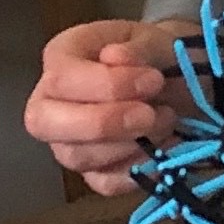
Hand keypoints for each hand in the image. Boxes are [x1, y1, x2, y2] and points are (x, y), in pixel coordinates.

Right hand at [26, 15, 202, 194]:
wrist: (177, 82)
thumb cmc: (155, 56)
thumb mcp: (154, 40)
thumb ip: (139, 47)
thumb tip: (114, 56)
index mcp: (60, 57)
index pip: (61, 78)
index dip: (108, 85)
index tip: (154, 80)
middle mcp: (50, 102)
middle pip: (46, 123)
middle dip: (103, 122)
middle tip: (150, 114)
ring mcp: (66, 141)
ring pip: (76, 156)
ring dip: (128, 144)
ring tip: (165, 120)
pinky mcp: (91, 172)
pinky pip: (103, 183)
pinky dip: (138, 169)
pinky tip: (165, 146)